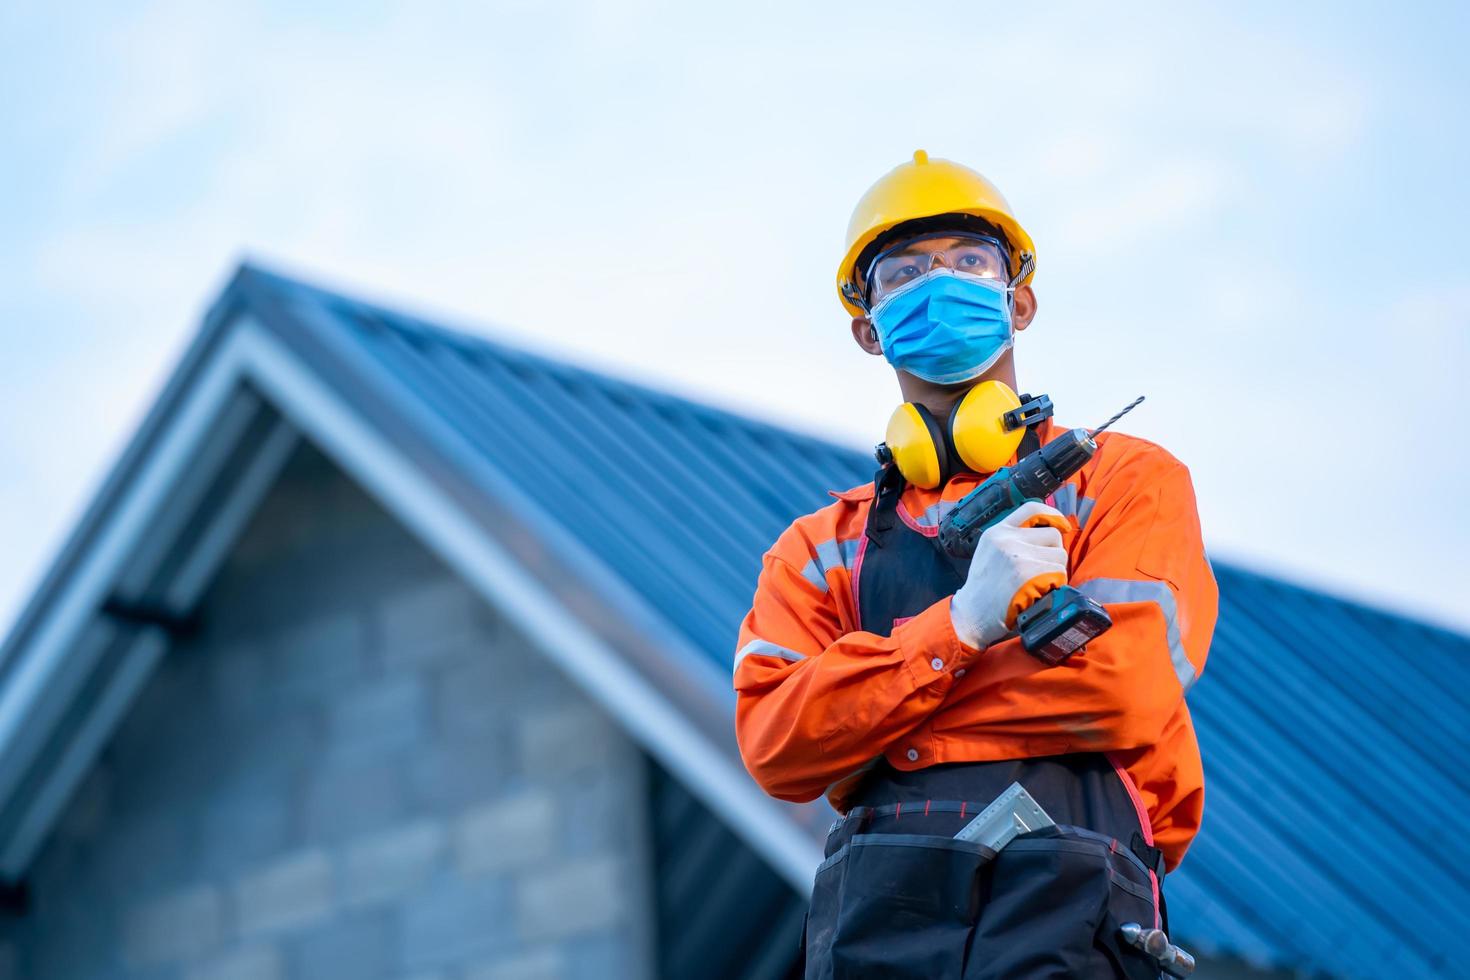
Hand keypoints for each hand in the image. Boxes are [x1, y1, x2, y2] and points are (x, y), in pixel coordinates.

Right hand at [949, 500, 1069, 648]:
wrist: (971, 616)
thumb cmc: (984, 589)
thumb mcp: (990, 553)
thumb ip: (1012, 540)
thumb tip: (1050, 532)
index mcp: (997, 532)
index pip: (1031, 509)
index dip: (1053, 515)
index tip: (1063, 525)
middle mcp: (1006, 539)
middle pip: (1053, 535)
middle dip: (1053, 554)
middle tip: (1040, 573)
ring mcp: (1017, 555)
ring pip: (1060, 556)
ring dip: (1055, 572)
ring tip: (1036, 585)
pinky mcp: (1027, 573)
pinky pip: (1059, 573)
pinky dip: (1055, 585)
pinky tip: (1038, 594)